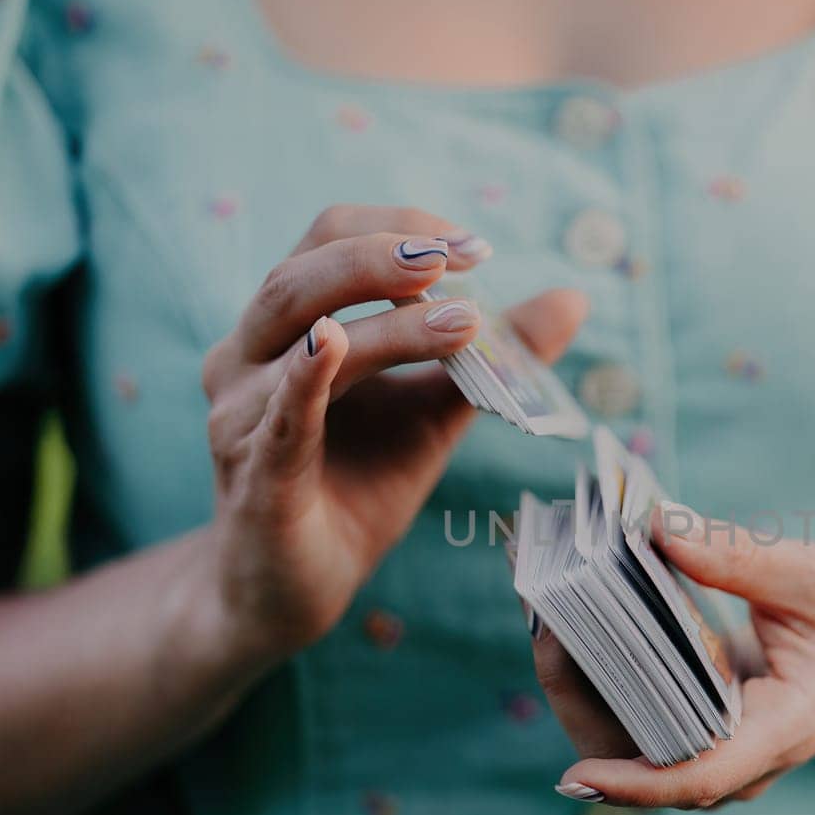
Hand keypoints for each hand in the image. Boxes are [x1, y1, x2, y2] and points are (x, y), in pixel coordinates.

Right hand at [197, 205, 586, 666]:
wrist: (301, 586)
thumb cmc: (362, 483)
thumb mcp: (438, 410)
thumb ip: (493, 355)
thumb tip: (574, 299)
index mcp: (288, 324)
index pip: (330, 236)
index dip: (400, 228)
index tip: (476, 247)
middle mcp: (247, 356)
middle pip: (305, 273)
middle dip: (387, 255)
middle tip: (465, 259)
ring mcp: (240, 415)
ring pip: (303, 335)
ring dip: (387, 320)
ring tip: (462, 318)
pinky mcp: (254, 478)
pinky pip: (277, 419)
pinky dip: (304, 378)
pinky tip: (332, 345)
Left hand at [536, 504, 814, 807]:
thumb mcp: (812, 576)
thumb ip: (736, 557)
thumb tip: (657, 527)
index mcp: (781, 730)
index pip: (701, 777)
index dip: (635, 783)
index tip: (575, 776)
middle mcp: (744, 757)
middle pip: (644, 759)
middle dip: (581, 695)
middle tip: (541, 616)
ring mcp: (722, 749)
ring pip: (632, 743)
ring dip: (580, 682)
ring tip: (543, 605)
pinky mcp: (703, 727)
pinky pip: (641, 716)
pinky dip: (601, 672)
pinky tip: (571, 616)